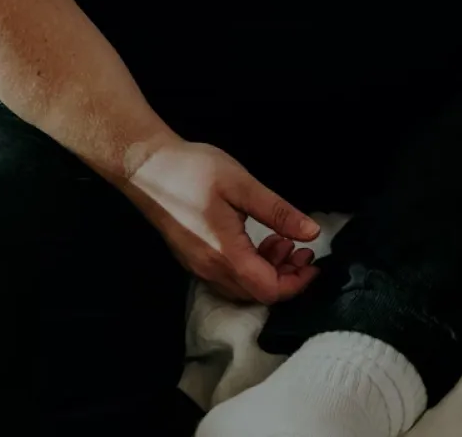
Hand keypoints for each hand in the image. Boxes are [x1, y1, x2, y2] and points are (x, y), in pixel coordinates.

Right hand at [122, 136, 320, 304]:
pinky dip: (250, 266)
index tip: (313, 261)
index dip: (296, 282)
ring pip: (242, 287)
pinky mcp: (193, 259)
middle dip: (286, 275)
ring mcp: (198, 266)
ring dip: (268, 270)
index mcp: (225, 254)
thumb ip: (278, 212)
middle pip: (256, 293)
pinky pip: (228, 277)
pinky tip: (258, 240)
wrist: (148, 168)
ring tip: (282, 239)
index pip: (268, 290)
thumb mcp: (243, 185)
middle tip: (301, 247)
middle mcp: (210, 269)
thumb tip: (311, 233)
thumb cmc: (194, 171)